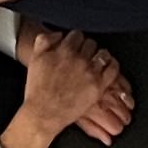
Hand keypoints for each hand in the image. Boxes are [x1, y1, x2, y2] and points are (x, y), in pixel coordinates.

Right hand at [18, 25, 135, 143]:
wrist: (44, 113)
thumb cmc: (38, 88)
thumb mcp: (34, 59)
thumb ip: (44, 40)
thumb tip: (60, 34)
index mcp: (63, 51)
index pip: (77, 35)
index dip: (76, 39)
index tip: (75, 45)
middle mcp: (79, 59)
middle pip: (91, 43)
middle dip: (87, 47)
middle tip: (84, 54)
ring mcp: (90, 73)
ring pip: (103, 54)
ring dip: (100, 55)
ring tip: (97, 60)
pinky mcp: (98, 87)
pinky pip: (112, 69)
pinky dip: (112, 65)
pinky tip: (108, 67)